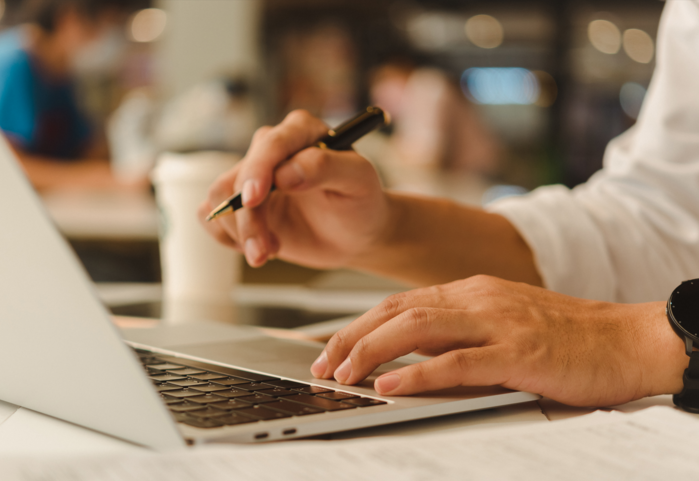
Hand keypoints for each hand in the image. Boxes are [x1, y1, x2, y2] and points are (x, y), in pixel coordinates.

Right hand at [198, 110, 390, 268]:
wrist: (355, 233)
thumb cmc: (361, 202)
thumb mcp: (358, 181)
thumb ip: (326, 167)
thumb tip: (286, 173)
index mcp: (301, 131)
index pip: (270, 144)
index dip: (257, 170)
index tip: (255, 199)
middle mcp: (271, 149)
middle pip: (237, 178)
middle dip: (248, 220)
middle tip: (267, 251)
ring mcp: (252, 175)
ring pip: (219, 200)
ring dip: (240, 233)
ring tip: (271, 250)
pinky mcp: (240, 202)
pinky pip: (212, 216)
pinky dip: (229, 237)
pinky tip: (259, 246)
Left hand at [310, 275, 687, 406]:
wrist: (627, 338)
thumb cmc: (565, 337)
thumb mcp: (500, 326)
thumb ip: (456, 335)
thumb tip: (407, 358)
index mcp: (470, 292)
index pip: (399, 304)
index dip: (358, 326)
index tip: (330, 349)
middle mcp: (477, 299)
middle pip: (397, 311)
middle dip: (351, 338)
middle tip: (321, 366)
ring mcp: (497, 323)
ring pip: (418, 329)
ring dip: (373, 353)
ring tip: (342, 376)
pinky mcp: (519, 353)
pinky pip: (458, 361)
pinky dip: (418, 375)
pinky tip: (390, 387)